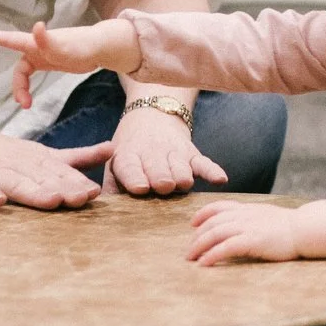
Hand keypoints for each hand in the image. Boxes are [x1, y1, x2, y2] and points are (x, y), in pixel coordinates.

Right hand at [0, 19, 143, 108]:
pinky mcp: (48, 62)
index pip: (12, 40)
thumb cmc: (83, 45)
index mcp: (36, 43)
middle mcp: (36, 48)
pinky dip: (27, 86)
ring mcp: (42, 55)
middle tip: (22, 102)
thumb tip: (37, 26)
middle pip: (18, 67)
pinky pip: (31, 75)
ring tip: (27, 105)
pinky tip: (30, 99)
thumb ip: (48, 40)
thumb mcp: (65, 46)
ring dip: (22, 89)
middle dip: (15, 84)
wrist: (100, 48)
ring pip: (23, 74)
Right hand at [0, 123, 109, 209]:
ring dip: (34, 192)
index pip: (62, 173)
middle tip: (83, 198)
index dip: (78, 182)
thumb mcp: (44, 154)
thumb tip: (113, 149)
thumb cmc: (6, 155)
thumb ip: (77, 157)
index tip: (95, 192)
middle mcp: (21, 165)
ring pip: (18, 184)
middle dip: (64, 188)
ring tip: (52, 200)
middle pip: (44, 179)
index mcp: (40, 161)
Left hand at [105, 99, 227, 195]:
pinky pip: (204, 163)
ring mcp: (174, 153)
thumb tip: (105, 209)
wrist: (150, 116)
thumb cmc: (130, 150)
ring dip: (183, 176)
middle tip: (163, 186)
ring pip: (182, 167)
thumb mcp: (115, 163)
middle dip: (162, 177)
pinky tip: (220, 179)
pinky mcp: (192, 154)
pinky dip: (213, 171)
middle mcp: (152, 154)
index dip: (136, 178)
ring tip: (182, 183)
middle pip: (159, 169)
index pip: (132, 169)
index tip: (141, 188)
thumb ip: (112, 186)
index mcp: (128, 157)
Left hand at [187, 198, 325, 266]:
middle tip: (188, 251)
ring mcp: (248, 227)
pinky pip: (226, 247)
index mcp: (249, 209)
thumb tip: (242, 227)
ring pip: (215, 234)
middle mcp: (245, 215)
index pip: (219, 207)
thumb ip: (254, 218)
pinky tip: (204, 264)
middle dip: (196, 237)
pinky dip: (212, 255)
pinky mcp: (253, 240)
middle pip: (212, 223)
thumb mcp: (268, 216)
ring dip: (199, 247)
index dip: (203, 214)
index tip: (192, 223)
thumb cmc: (291, 227)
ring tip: (190, 259)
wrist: (306, 229)